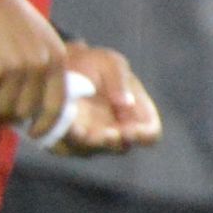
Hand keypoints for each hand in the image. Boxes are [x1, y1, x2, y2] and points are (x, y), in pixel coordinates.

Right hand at [0, 0, 75, 134]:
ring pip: (1, 108)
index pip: (55, 104)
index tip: (35, 133)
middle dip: (8, 112)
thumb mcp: (39, 39)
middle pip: (24, 110)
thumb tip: (35, 109)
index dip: (45, 124)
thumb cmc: (7, 18)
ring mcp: (14, 70)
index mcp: (55, 58)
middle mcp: (38, 66)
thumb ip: (43, 69)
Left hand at [47, 43, 161, 153]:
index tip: (129, 130)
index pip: (150, 134)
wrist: (62, 65)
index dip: (143, 135)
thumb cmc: (95, 64)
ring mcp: (93, 140)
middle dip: (111, 141)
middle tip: (105, 133)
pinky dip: (66, 137)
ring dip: (86, 142)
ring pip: (92, 149)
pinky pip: (67, 146)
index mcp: (137, 114)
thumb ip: (120, 80)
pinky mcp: (68, 141)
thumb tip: (127, 102)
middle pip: (120, 147)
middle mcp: (117, 132)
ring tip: (80, 129)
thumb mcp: (110, 63)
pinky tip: (64, 125)